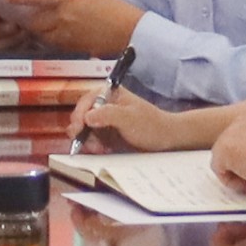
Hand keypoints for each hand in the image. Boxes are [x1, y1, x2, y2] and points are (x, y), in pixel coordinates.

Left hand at [0, 0, 144, 62]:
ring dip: (36, 33)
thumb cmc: (113, 10)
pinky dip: (49, 43)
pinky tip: (52, 40)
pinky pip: (52, 46)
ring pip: (41, 36)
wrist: (130, 31)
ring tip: (36, 30)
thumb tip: (53, 3)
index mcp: (68, 0)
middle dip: (26, 20)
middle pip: (34, 21)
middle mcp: (63, 18)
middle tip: (20, 18)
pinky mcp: (71, 49)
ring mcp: (66, 35)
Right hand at [79, 94, 215, 152]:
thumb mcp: (129, 118)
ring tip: (96, 149)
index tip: (77, 128)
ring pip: (85, 130)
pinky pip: (92, 140)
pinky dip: (93, 146)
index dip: (79, 114)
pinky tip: (101, 150)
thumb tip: (86, 117)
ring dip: (86, 140)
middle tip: (80, 142)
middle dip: (80, 130)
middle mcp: (104, 106)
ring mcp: (105, 121)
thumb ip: (107, 115)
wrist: (167, 140)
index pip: (86, 101)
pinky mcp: (107, 134)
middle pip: (82, 116)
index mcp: (109, 94)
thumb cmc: (151, 125)